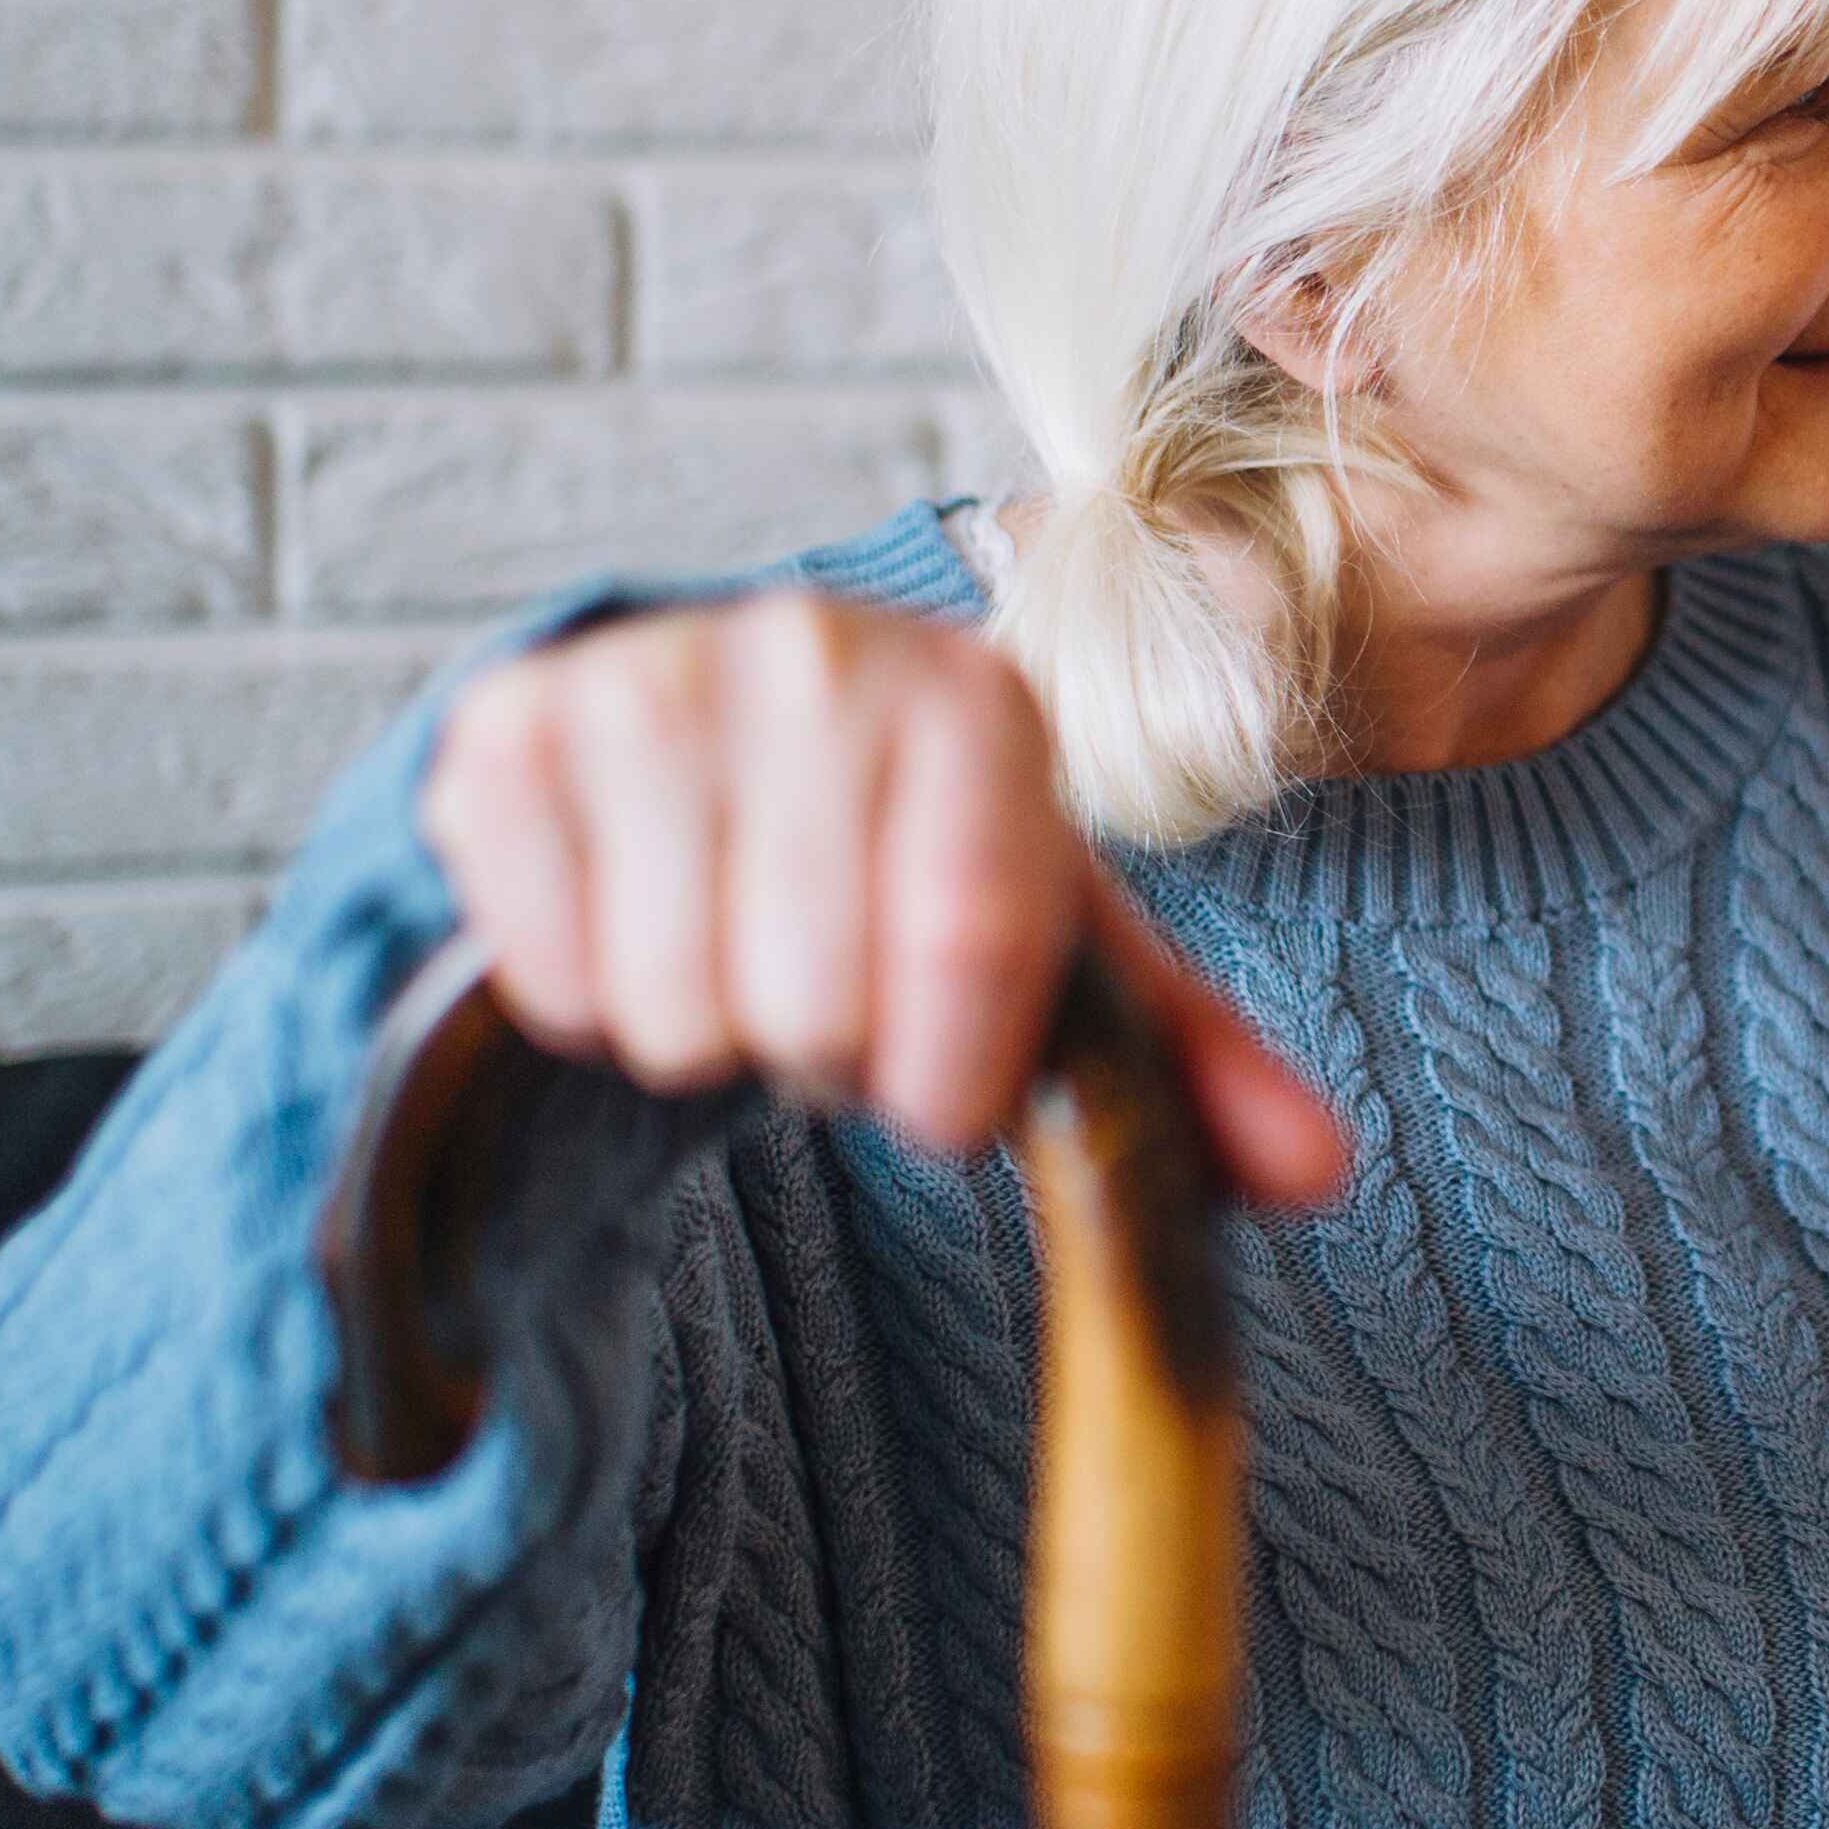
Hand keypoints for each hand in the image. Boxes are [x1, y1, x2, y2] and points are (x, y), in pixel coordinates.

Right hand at [415, 588, 1345, 1195]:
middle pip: (811, 1002)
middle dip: (826, 1055)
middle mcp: (814, 649)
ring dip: (713, 1035)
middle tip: (831, 997)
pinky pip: (552, 979)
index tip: (941, 1095)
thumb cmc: (912, 861)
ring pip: (673, 1010)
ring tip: (742, 955)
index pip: (970, 941)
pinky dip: (594, 1003)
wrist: (717, 745)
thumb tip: (1322, 1179)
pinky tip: (641, 923)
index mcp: (978, 696)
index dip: (948, 1075)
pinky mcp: (505, 731)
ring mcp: (646, 680)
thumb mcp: (1062, 950)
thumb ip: (1193, 1068)